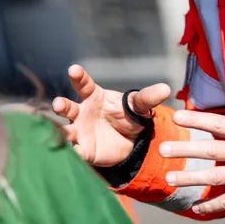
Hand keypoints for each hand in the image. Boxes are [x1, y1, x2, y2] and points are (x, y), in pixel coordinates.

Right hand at [52, 64, 172, 167]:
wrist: (129, 142)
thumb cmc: (128, 116)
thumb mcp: (139, 107)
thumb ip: (148, 98)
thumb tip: (166, 88)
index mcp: (93, 96)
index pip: (83, 84)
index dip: (78, 77)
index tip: (73, 69)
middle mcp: (81, 112)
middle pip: (68, 107)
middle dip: (62, 105)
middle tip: (58, 104)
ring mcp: (79, 131)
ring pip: (66, 130)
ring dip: (62, 131)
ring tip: (63, 133)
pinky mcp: (83, 150)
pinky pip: (75, 152)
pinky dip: (71, 153)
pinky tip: (68, 154)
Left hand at [160, 110, 224, 215]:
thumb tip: (217, 128)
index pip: (219, 124)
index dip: (197, 119)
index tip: (177, 115)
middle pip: (210, 150)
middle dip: (184, 149)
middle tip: (162, 148)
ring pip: (215, 177)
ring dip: (190, 178)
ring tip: (169, 179)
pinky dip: (212, 207)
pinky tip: (196, 209)